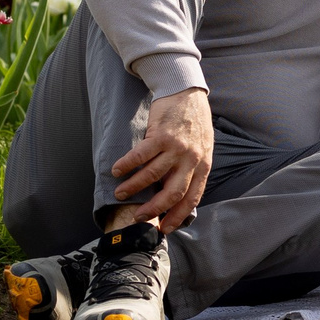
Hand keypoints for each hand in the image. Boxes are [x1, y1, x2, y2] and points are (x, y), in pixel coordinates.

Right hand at [111, 88, 212, 231]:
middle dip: (154, 209)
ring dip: (134, 187)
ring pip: (152, 175)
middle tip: (139, 217)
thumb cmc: (193, 121)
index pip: (192, 197)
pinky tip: (116, 170)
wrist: (186, 91)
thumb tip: (177, 191)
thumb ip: (192, 168)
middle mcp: (191, 159)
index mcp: (203, 164)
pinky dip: (126, 165)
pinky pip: (140, 156)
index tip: (165, 228)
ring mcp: (176, 147)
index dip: (178, 215)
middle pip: (172, 192)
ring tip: (120, 193)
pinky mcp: (160, 135)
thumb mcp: (202, 147)